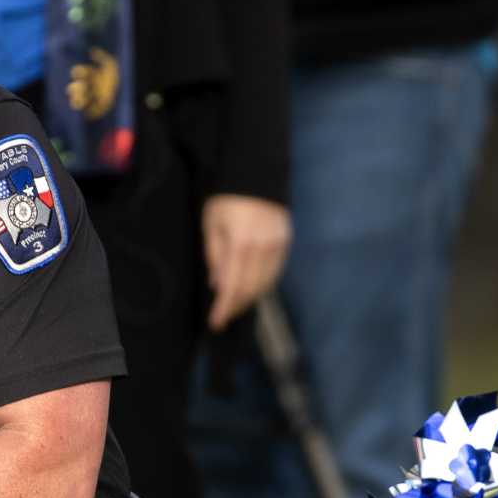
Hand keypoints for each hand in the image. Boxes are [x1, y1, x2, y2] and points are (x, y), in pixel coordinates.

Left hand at [202, 193, 290, 329]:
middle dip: (236, 306)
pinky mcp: (286, 242)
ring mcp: (278, 245)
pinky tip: (251, 288)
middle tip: (223, 316)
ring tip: (235, 305)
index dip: (224, 308)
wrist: (256, 173)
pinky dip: (262, 285)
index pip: (232, 286)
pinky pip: (275, 272)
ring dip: (249, 298)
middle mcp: (263, 247)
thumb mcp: (211, 223)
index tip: (216, 323)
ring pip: (265, 284)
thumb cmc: (227, 198)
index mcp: (240, 242)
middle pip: (251, 289)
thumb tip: (218, 285)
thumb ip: (215, 256)